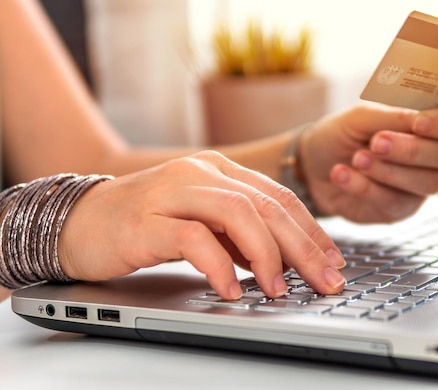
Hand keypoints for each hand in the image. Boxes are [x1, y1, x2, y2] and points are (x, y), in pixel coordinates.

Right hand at [58, 151, 346, 299]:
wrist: (79, 220)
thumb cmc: (146, 224)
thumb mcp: (203, 225)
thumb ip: (239, 236)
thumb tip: (285, 262)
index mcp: (220, 171)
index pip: (279, 197)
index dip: (312, 230)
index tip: (334, 262)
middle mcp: (201, 173)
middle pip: (267, 205)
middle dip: (304, 247)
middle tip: (326, 280)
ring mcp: (173, 192)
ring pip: (238, 213)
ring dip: (266, 255)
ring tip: (279, 289)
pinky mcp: (145, 219)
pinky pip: (193, 239)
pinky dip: (218, 267)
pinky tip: (230, 291)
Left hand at [300, 103, 437, 222]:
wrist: (313, 164)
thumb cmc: (342, 134)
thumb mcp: (362, 116)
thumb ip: (393, 116)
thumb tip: (420, 120)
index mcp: (431, 122)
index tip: (418, 124)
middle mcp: (433, 154)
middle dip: (412, 149)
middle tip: (377, 142)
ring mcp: (420, 184)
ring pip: (427, 181)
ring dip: (389, 170)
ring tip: (357, 158)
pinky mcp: (399, 209)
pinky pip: (394, 202)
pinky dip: (365, 187)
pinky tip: (342, 174)